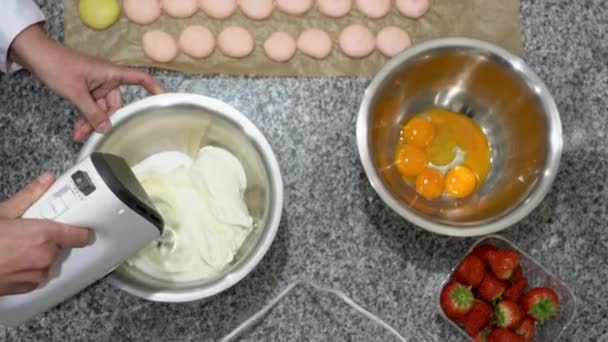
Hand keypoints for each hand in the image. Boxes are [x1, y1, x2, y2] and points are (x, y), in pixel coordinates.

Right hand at [0, 173, 89, 295]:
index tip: (80, 224)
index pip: (79, 234)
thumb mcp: (4, 212)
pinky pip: (38, 273)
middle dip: (49, 237)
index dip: (80, 228)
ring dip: (39, 253)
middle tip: (29, 231)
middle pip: (61, 244)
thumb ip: (30, 196)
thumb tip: (47, 179)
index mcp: (43, 235)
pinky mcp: (29, 287)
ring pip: (48, 259)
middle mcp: (45, 256)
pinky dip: (30, 267)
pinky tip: (13, 260)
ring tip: (15, 246)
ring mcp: (37, 274)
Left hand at [9, 24, 163, 141]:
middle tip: (97, 135)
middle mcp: (107, 78)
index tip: (163, 100)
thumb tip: (105, 129)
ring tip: (81, 134)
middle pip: (117, 103)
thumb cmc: (57, 65)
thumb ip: (92, 112)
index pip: (139, 79)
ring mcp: (97, 84)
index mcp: (111, 73)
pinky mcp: (86, 88)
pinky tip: (79, 128)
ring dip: (93, 121)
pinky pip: (92, 106)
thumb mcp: (76, 92)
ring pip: (102, 108)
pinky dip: (86, 116)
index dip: (153, 88)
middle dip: (107, 120)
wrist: (36, 56)